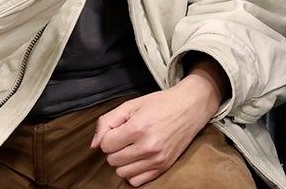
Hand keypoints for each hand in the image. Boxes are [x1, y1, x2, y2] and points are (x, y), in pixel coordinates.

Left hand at [90, 75, 218, 184]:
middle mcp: (148, 146)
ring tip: (133, 148)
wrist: (191, 107)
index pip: (106, 145)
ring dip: (123, 162)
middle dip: (116, 149)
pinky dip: (134, 172)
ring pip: (122, 172)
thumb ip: (107, 122)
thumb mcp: (132, 105)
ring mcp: (157, 158)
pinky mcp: (164, 166)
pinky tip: (139, 159)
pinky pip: (136, 181)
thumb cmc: (160, 104)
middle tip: (127, 138)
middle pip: (113, 160)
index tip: (120, 129)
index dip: (110, 136)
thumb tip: (94, 146)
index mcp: (138, 127)